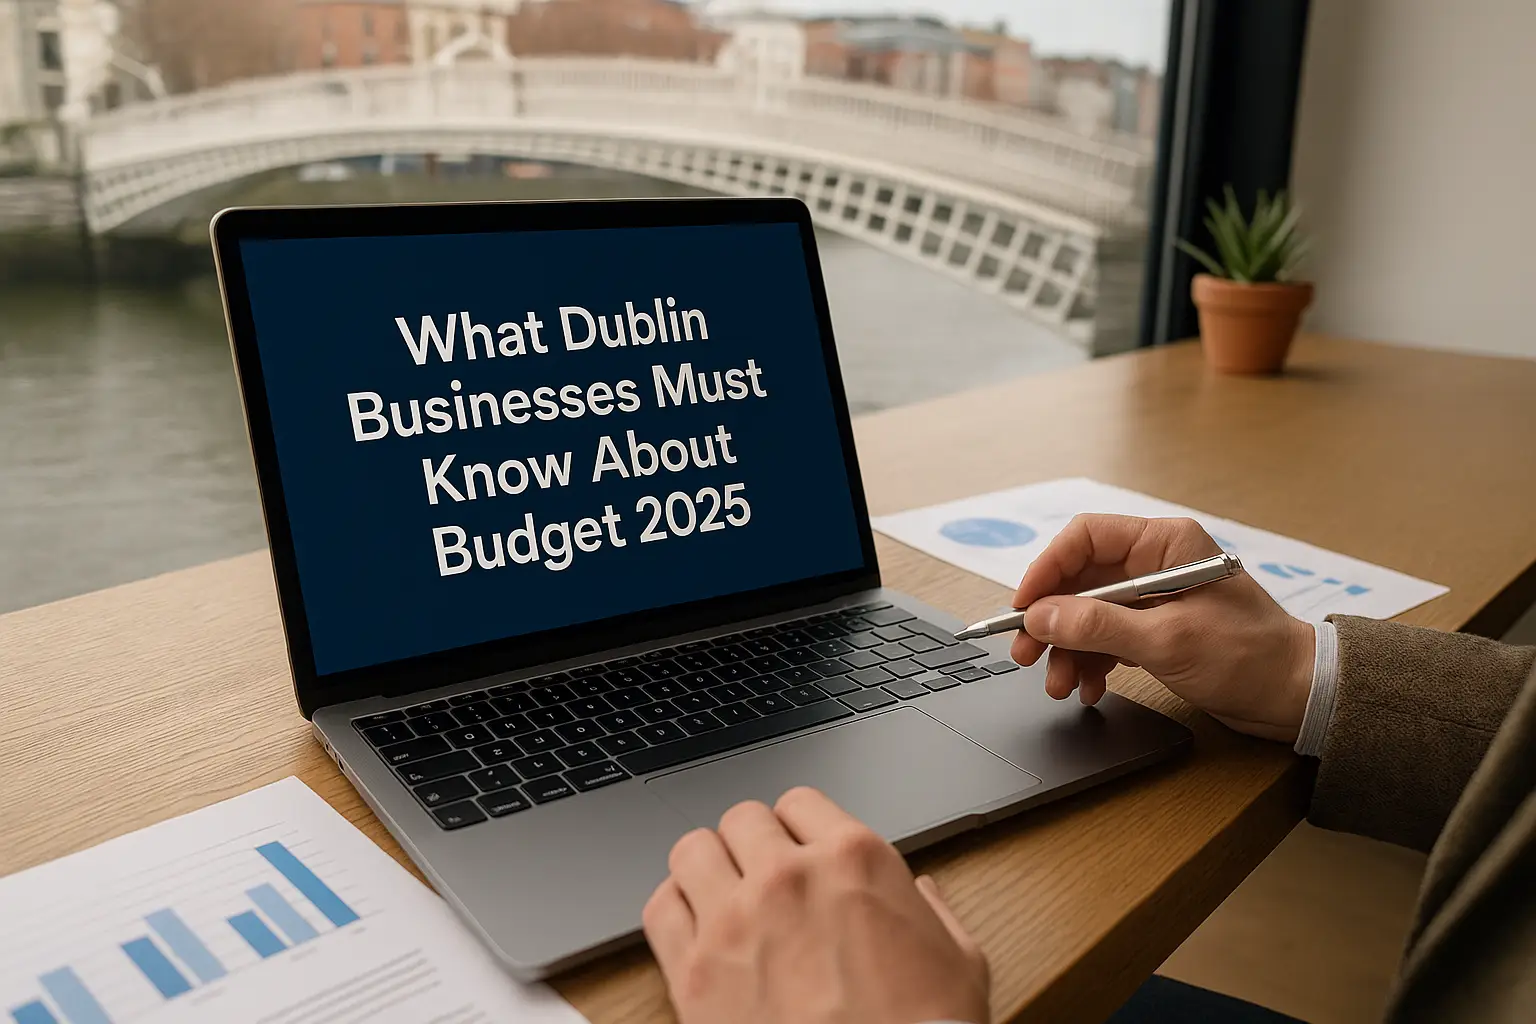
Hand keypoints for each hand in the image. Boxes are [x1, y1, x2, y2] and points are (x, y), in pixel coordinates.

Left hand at [643, 787, 990, 1023]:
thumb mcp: (960, 963)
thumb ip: (933, 913)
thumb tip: (919, 894)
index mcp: (854, 860)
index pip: (800, 803)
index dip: (801, 829)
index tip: (801, 853)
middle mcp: (788, 877)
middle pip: (742, 819)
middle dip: (754, 846)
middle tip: (764, 880)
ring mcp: (734, 922)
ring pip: (692, 850)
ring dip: (708, 869)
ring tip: (723, 897)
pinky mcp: (695, 974)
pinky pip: (659, 909)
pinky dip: (674, 911)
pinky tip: (695, 930)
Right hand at [1010, 514, 1315, 743]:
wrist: (1296, 697)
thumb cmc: (1250, 657)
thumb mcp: (1167, 641)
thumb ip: (1098, 626)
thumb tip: (1040, 616)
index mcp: (1166, 544)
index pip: (1086, 538)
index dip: (1047, 569)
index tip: (1024, 606)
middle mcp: (1156, 563)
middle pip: (1079, 580)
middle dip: (1051, 620)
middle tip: (1027, 654)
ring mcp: (1154, 597)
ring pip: (1086, 613)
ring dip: (1067, 648)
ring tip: (1060, 684)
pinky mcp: (1155, 629)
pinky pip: (1105, 637)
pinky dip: (1089, 662)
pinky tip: (1088, 687)